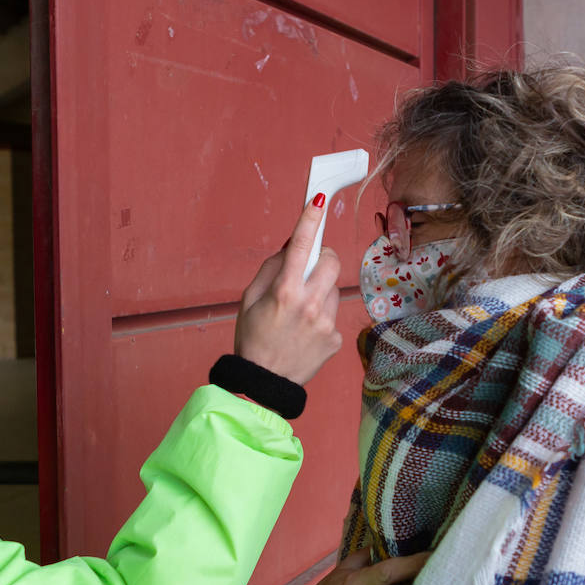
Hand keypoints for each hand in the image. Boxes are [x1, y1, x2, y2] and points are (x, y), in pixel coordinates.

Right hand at [234, 195, 342, 384]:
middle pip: (332, 261)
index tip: (317, 201)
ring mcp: (325, 323)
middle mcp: (309, 304)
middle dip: (323, 258)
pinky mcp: (335, 338)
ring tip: (301, 313)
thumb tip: (291, 247)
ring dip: (321, 292)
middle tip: (310, 267)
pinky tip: (306, 332)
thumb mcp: (249, 299)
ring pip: (334, 289)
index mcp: (284, 292)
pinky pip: (333, 315)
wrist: (264, 383)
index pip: (302, 245)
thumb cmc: (252, 339)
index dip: (310, 219)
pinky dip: (322, 317)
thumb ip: (271, 269)